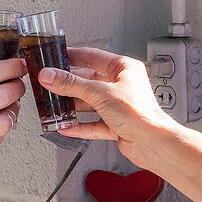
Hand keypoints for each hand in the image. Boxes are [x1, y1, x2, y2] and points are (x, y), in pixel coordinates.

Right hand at [38, 46, 181, 165]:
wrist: (153, 144)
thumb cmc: (140, 115)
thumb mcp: (100, 93)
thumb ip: (72, 85)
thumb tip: (51, 76)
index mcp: (124, 69)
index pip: (92, 57)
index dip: (72, 57)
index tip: (55, 58)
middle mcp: (122, 86)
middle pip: (88, 81)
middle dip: (68, 84)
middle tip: (49, 83)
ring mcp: (118, 106)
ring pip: (89, 103)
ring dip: (72, 106)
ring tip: (53, 105)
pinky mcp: (116, 125)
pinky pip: (93, 123)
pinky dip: (79, 125)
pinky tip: (66, 126)